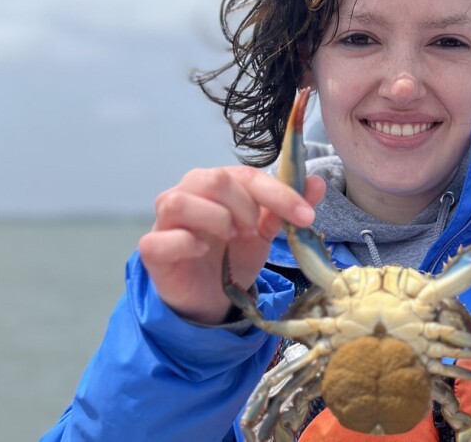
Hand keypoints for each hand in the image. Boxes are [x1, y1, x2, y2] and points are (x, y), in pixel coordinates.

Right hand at [137, 166, 325, 324]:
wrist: (211, 295)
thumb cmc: (234, 254)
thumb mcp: (265, 231)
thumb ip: (287, 207)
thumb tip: (318, 182)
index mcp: (217, 183)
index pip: (247, 175)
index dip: (279, 194)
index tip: (306, 215)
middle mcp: (187, 192)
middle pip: (214, 180)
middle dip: (244, 206)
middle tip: (253, 230)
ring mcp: (165, 221)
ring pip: (179, 201)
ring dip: (215, 219)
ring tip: (231, 238)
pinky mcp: (152, 250)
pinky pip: (161, 239)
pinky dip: (187, 243)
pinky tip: (203, 251)